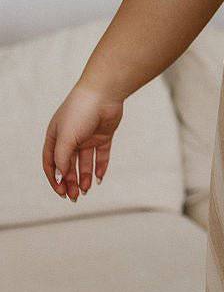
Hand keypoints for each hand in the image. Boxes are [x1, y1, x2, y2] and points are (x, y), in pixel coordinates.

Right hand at [42, 83, 124, 199]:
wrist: (104, 93)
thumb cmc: (80, 112)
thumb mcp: (66, 138)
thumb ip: (62, 159)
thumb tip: (60, 178)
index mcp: (55, 136)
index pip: (51, 162)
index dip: (54, 179)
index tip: (61, 192)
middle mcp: (70, 138)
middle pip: (67, 165)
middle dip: (69, 182)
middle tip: (74, 197)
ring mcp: (87, 137)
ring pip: (83, 162)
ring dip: (83, 177)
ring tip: (85, 190)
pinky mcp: (103, 136)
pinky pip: (100, 155)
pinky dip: (99, 167)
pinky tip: (99, 179)